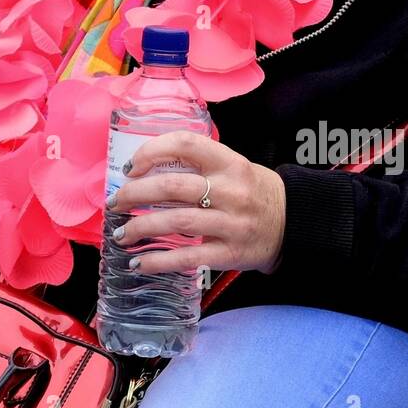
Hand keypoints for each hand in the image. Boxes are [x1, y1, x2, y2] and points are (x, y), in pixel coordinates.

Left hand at [109, 131, 286, 276]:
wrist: (292, 222)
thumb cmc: (252, 191)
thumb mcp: (233, 166)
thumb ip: (197, 164)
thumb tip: (144, 169)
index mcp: (228, 163)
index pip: (186, 144)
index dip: (152, 151)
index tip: (131, 167)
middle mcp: (229, 190)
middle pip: (173, 186)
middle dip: (135, 194)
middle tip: (115, 202)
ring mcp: (230, 223)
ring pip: (176, 222)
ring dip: (141, 228)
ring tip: (121, 234)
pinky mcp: (228, 253)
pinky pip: (187, 257)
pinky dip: (158, 261)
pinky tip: (139, 262)